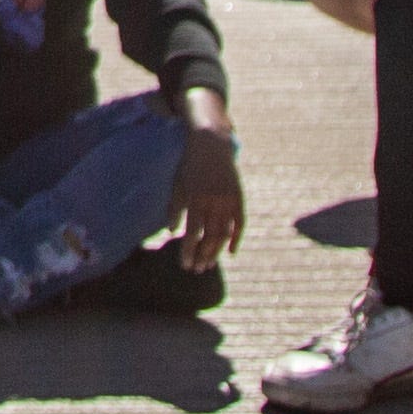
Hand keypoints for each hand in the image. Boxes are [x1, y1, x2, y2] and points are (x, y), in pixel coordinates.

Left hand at [171, 118, 247, 261]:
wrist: (211, 144)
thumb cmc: (190, 166)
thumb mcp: (177, 184)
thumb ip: (174, 208)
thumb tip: (172, 232)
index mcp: (196, 199)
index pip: (193, 233)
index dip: (188, 251)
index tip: (185, 264)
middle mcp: (214, 201)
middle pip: (210, 237)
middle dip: (202, 256)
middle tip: (197, 269)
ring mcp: (228, 200)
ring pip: (225, 234)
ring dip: (217, 252)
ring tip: (209, 264)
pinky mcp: (239, 198)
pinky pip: (240, 224)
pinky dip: (237, 239)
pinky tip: (231, 252)